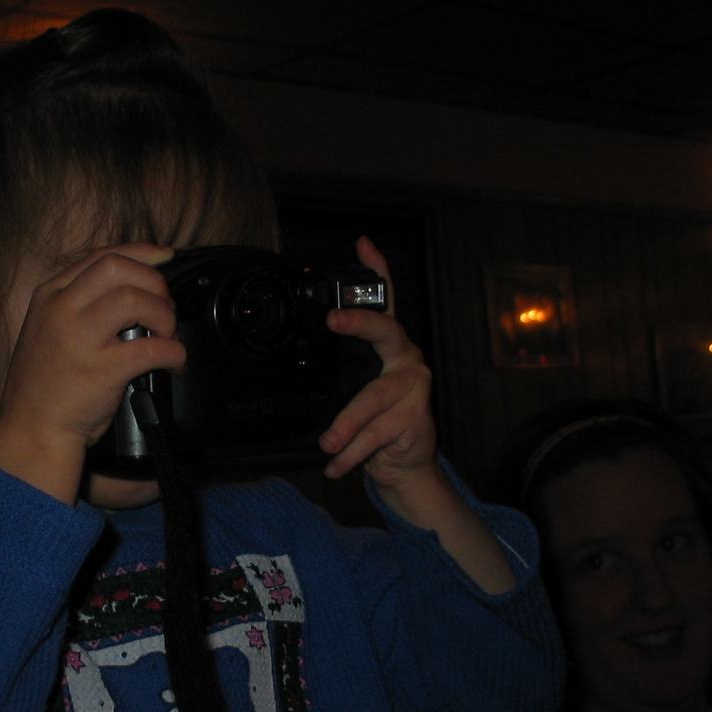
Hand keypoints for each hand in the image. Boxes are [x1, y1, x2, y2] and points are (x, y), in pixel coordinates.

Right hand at [0, 243, 182, 503]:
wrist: (32, 429)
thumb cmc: (45, 385)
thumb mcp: (48, 329)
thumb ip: (79, 305)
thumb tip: (132, 289)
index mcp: (49, 295)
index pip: (102, 255)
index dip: (141, 253)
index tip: (165, 257)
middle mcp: (61, 309)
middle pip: (119, 267)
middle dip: (154, 282)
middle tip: (164, 308)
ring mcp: (79, 338)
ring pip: (134, 299)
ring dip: (163, 314)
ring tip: (167, 334)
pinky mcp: (100, 369)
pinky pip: (150, 348)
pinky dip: (173, 352)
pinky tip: (175, 362)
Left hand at [317, 237, 437, 491]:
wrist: (403, 464)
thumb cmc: (374, 422)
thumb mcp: (351, 392)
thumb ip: (335, 374)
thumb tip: (295, 363)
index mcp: (388, 346)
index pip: (384, 301)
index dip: (377, 271)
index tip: (363, 247)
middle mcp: (404, 359)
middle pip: (386, 331)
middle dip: (360, 323)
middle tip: (334, 321)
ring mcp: (414, 387)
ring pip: (374, 398)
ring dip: (346, 423)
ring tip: (327, 442)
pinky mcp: (416, 418)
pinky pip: (377, 435)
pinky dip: (352, 454)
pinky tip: (335, 465)